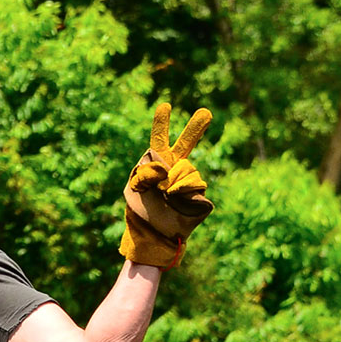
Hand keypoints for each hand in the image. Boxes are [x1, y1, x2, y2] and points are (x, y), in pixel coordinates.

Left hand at [119, 103, 214, 267]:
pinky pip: (195, 182)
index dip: (162, 123)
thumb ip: (144, 174)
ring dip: (175, 179)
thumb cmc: (141, 213)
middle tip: (205, 112)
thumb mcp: (134, 191)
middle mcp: (174, 170)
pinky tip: (176, 198)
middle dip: (195, 128)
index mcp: (156, 165)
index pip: (159, 140)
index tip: (165, 105)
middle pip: (186, 143)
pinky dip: (183, 188)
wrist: (154, 236)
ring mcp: (189, 180)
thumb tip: (165, 167)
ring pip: (187, 167)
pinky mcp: (200, 194)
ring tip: (167, 193)